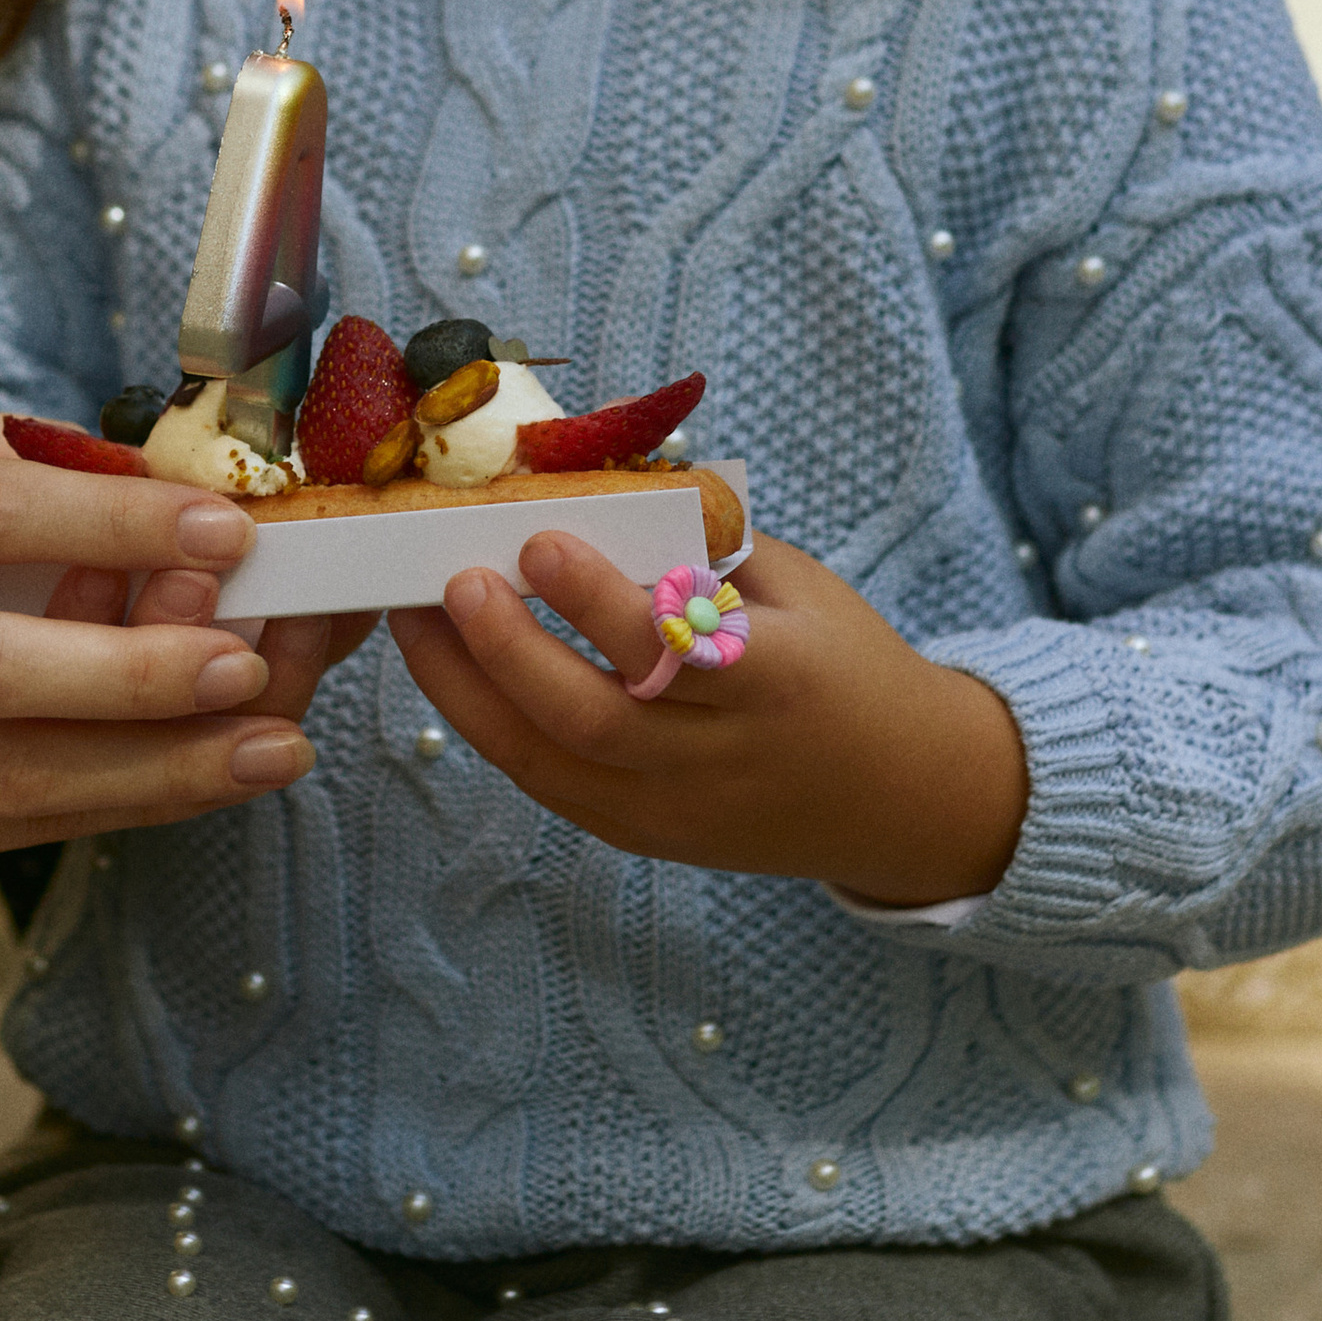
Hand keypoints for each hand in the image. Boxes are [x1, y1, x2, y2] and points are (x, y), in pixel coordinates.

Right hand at [0, 402, 332, 881]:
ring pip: (0, 775)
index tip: (222, 526)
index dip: (105, 520)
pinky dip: (109, 804)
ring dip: (152, 765)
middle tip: (254, 655)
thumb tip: (170, 501)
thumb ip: (2, 477)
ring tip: (267, 744)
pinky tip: (197, 782)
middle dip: (137, 669)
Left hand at [387, 531, 1028, 906]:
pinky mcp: (649, 839)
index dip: (601, 602)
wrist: (907, 798)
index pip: (678, 650)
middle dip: (510, 653)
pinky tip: (452, 674)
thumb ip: (704, 546)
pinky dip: (494, 731)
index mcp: (779, 682)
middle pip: (597, 721)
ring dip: (472, 694)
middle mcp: (724, 759)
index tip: (538, 542)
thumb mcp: (800, 587)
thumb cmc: (847, 663)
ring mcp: (680, 812)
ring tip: (414, 621)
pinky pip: (553, 789)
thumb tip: (590, 481)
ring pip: (556, 765)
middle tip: (450, 583)